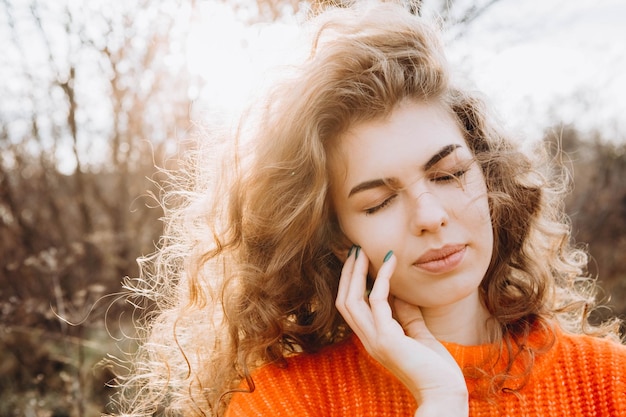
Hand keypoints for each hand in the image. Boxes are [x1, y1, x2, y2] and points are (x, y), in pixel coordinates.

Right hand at [335, 247, 467, 416]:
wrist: (445, 395)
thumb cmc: (435, 370)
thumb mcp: (419, 335)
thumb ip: (407, 316)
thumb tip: (399, 294)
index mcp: (373, 339)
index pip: (351, 307)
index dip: (351, 282)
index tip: (359, 260)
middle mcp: (368, 340)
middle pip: (344, 300)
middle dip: (348, 273)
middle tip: (355, 250)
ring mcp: (375, 340)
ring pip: (351, 300)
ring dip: (356, 273)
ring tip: (362, 252)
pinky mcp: (387, 339)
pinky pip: (377, 301)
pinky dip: (381, 279)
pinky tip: (389, 264)